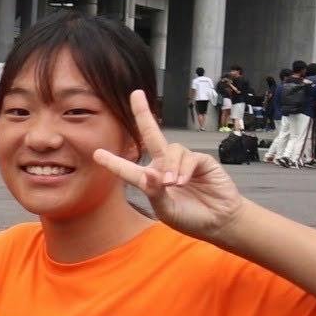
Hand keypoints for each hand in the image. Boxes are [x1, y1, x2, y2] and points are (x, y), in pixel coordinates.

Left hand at [93, 90, 246, 241]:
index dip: (114, 162)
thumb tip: (150, 174)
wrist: (218, 222)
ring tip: (172, 184)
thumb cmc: (190, 218)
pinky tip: (182, 181)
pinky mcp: (201, 161)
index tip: (97, 154)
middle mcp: (164, 166)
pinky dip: (183, 168)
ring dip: (170, 166)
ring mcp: (183, 162)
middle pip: (152, 135)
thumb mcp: (166, 210)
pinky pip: (189, 156)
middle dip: (143, 114)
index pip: (129, 170)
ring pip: (171, 150)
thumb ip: (155, 193)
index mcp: (150, 181)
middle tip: (136, 94)